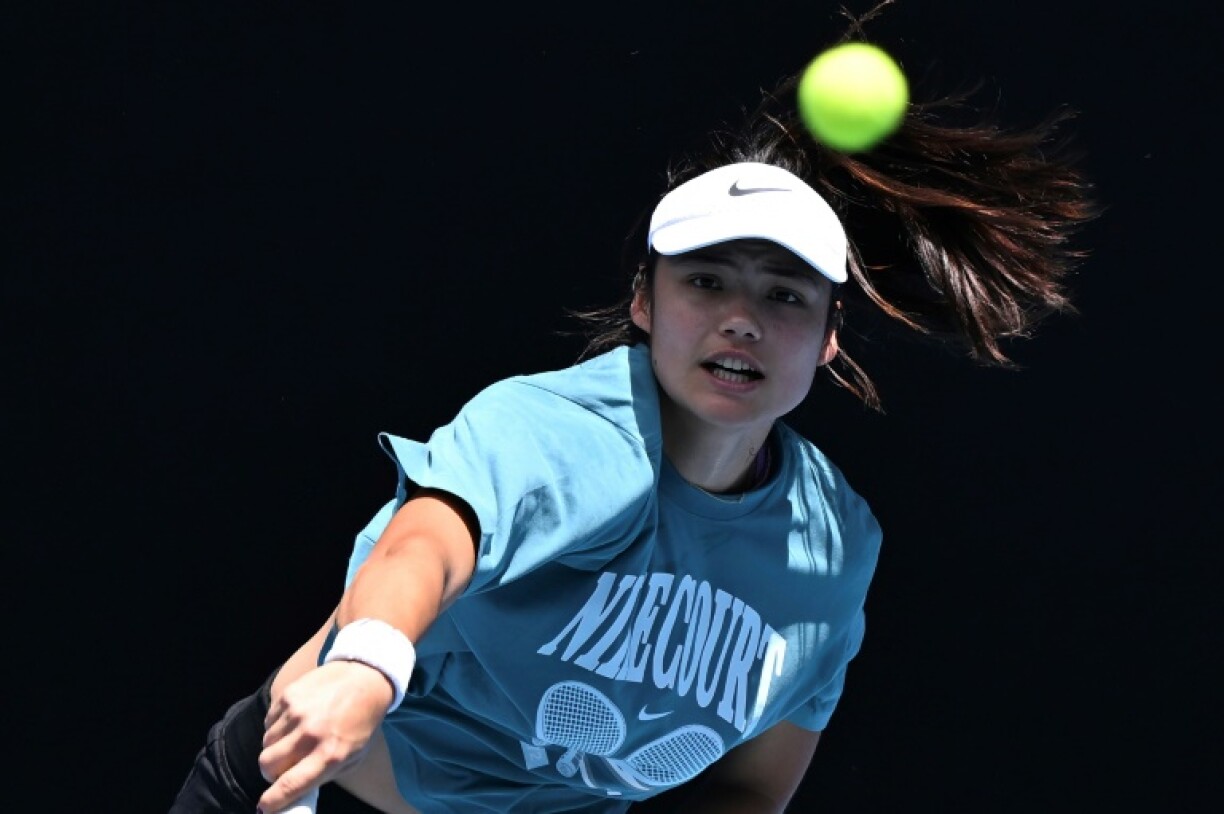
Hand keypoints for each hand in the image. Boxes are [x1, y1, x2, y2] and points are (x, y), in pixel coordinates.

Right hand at [256, 660, 394, 812]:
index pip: (290, 786)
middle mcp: (311, 735)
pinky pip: (268, 722)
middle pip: (267, 765)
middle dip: (271, 772)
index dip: (272, 801)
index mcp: (330, 755)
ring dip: (276, 747)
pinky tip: (296, 721)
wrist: (365, 678)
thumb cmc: (361, 723)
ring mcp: (297, 713)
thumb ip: (323, 776)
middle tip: (284, 767)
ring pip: (265, 744)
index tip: (265, 806)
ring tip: (296, 738)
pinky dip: (277, 727)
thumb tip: (291, 793)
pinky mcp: (289, 695)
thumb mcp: (353, 757)